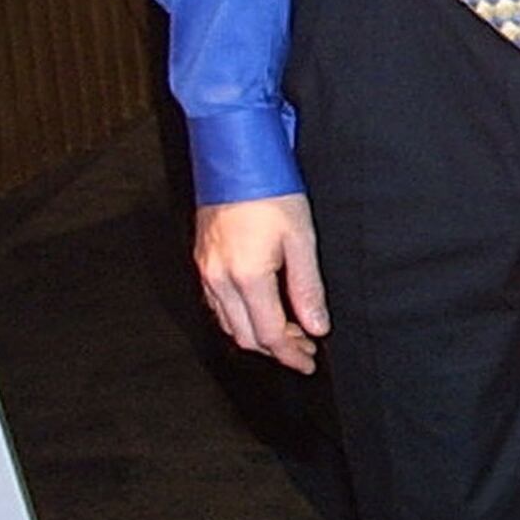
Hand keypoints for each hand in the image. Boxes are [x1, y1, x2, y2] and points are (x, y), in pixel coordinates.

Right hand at [193, 194, 325, 373]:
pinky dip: (239, 317)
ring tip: (289, 332)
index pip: (269, 334)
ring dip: (257, 334)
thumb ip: (307, 288)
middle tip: (305, 349)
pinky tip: (260, 310)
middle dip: (277, 349)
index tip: (309, 361)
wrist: (235, 158)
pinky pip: (217, 304)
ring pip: (229, 323)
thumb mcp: (301, 240)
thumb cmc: (271, 192)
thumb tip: (317, 326)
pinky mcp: (202, 260)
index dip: (291, 354)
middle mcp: (219, 280)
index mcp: (246, 278)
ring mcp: (205, 271)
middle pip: (245, 336)